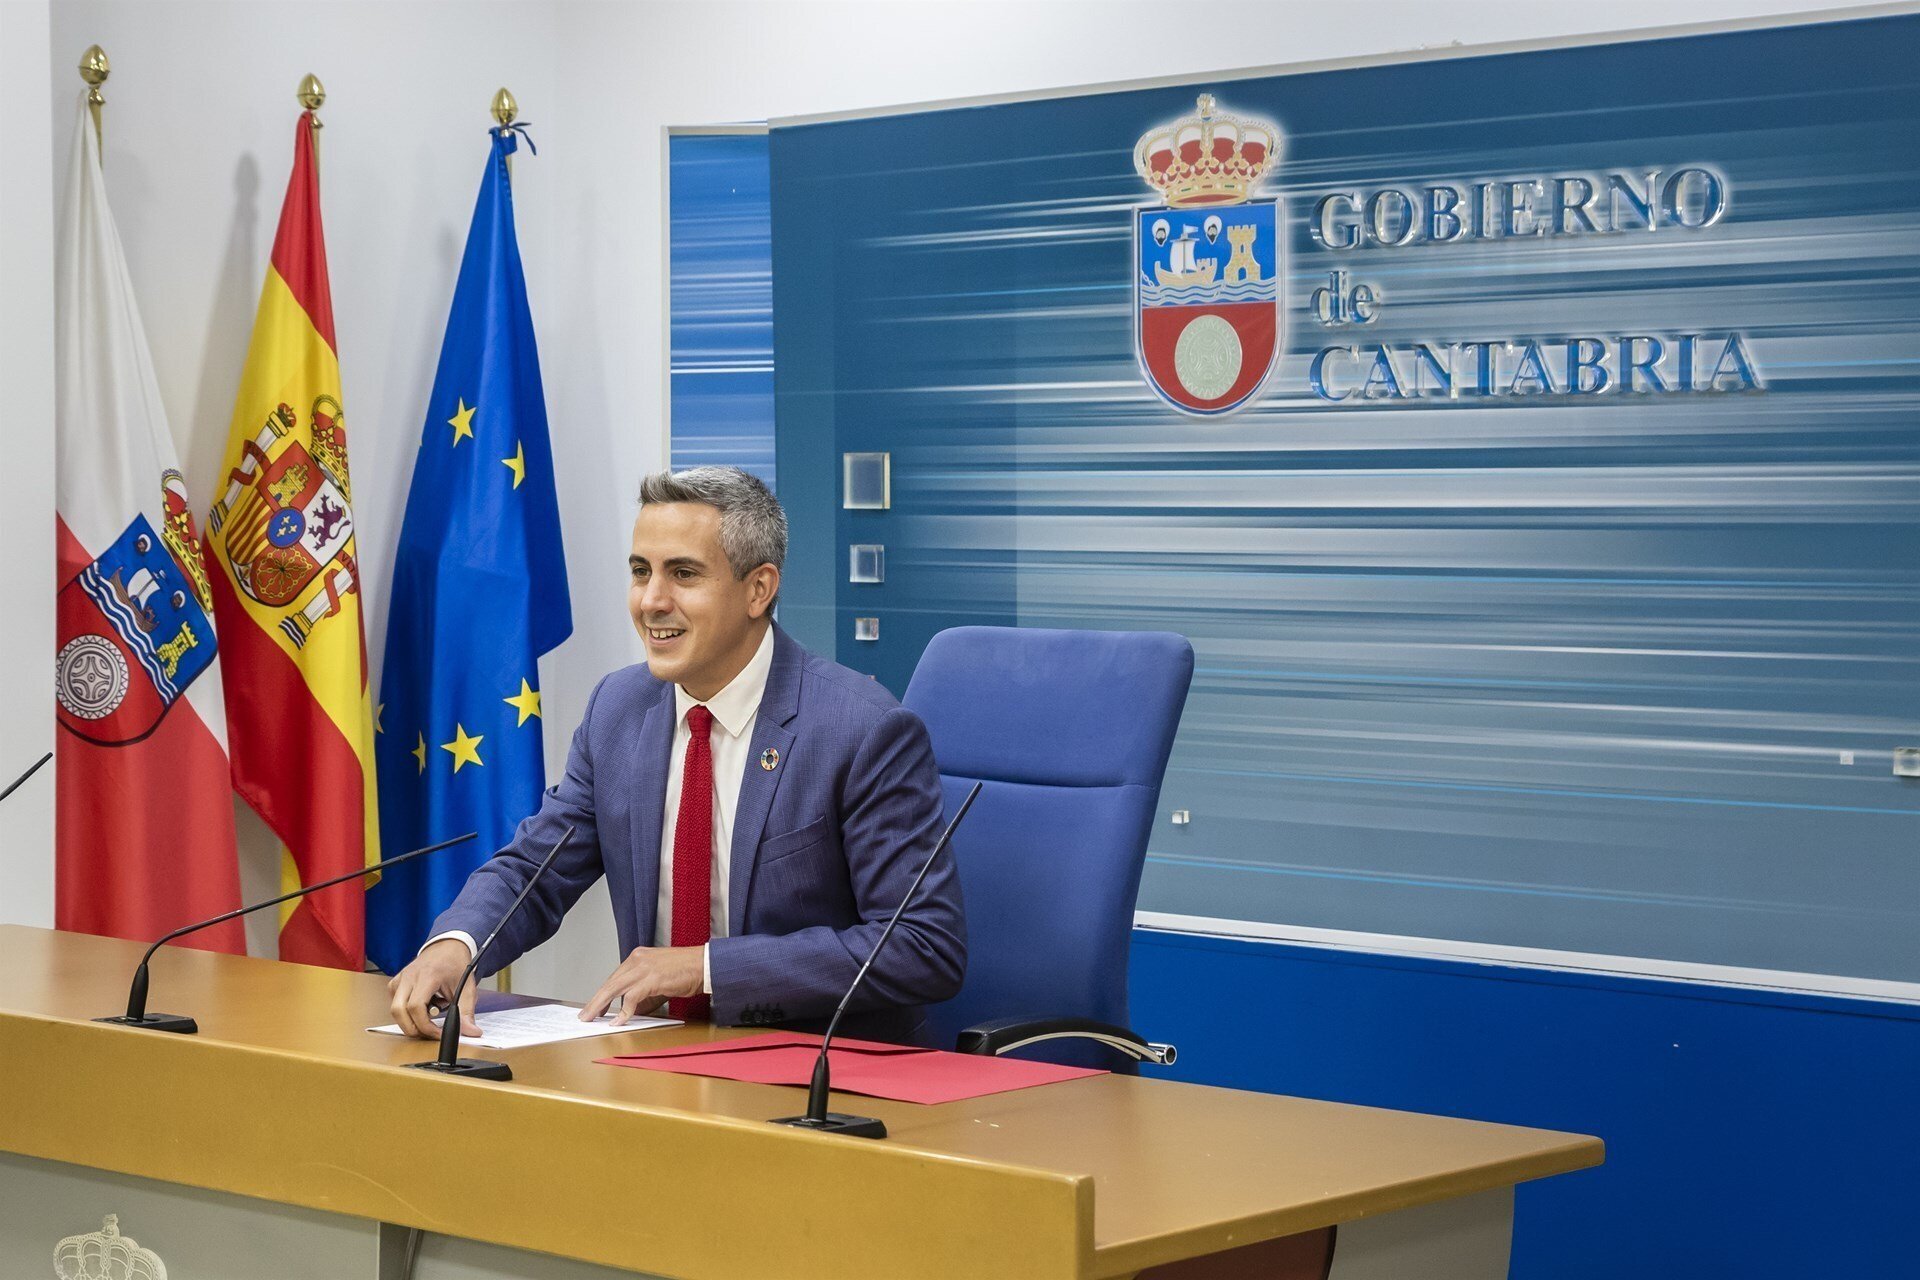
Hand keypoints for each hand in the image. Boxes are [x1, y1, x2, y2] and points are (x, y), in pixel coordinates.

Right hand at [387, 938, 477, 1038]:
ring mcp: (401, 978)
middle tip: (431, 1031)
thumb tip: (470, 1032)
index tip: (438, 1034)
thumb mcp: (466, 988)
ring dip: (410, 1019)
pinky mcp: (396, 982)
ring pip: (394, 1009)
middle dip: (413, 1028)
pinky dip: (406, 1011)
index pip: (415, 1007)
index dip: (425, 1026)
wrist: (448, 946)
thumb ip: (467, 1012)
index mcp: (427, 976)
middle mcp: (410, 976)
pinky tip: (423, 1005)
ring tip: (430, 1013)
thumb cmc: (456, 964)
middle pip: (398, 1011)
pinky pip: (395, 1003)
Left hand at [580, 946, 704, 1024]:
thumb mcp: (658, 982)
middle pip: (609, 983)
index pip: (614, 977)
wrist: (706, 965)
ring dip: (601, 1006)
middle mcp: (637, 959)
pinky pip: (631, 997)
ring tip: (593, 1018)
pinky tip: (619, 1021)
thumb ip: (642, 994)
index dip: (602, 994)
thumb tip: (629, 1011)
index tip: (594, 1007)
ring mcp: (643, 967)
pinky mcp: (651, 978)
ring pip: (614, 988)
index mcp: (637, 957)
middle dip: (595, 1001)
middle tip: (585, 1016)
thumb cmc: (686, 972)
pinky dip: (624, 1011)